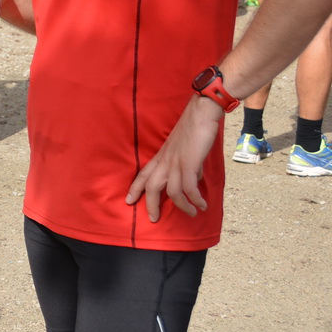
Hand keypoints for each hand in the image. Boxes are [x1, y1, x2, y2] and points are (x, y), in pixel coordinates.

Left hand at [125, 96, 220, 221]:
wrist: (201, 113)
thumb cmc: (193, 129)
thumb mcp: (185, 150)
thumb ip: (187, 165)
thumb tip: (195, 178)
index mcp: (161, 156)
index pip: (143, 175)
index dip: (134, 188)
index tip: (128, 200)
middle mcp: (165, 161)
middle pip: (151, 187)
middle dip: (150, 205)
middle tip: (153, 219)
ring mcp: (176, 162)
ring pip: (172, 192)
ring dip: (183, 206)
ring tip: (192, 213)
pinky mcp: (189, 163)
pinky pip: (188, 188)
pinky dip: (195, 199)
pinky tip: (202, 204)